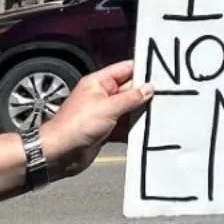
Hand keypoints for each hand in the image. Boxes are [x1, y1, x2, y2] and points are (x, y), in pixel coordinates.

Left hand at [38, 62, 152, 178]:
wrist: (59, 154)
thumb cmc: (74, 127)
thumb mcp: (107, 107)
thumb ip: (131, 98)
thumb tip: (148, 89)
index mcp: (98, 83)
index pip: (126, 70)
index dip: (142, 71)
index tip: (160, 74)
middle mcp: (102, 96)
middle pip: (130, 90)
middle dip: (144, 94)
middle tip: (163, 97)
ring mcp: (104, 113)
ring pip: (130, 109)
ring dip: (141, 113)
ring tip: (158, 114)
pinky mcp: (106, 130)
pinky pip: (126, 126)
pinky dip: (135, 129)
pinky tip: (147, 130)